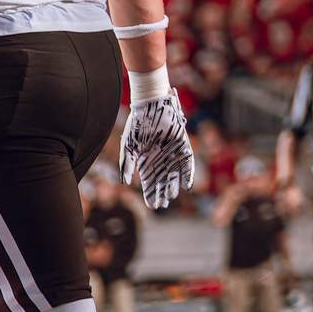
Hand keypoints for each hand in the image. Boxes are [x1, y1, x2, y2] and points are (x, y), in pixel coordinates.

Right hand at [120, 92, 195, 210]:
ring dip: (173, 185)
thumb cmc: (138, 124)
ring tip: (172, 196)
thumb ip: (127, 164)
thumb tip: (125, 183)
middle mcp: (160, 159)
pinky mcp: (183, 145)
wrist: (151, 106)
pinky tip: (187, 185)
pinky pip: (187, 162)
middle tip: (163, 204)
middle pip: (162, 180)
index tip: (153, 206)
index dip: (151, 193)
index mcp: (147, 160)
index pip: (150, 182)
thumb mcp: (129, 146)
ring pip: (174, 174)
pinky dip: (187, 173)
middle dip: (162, 193)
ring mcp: (172, 153)